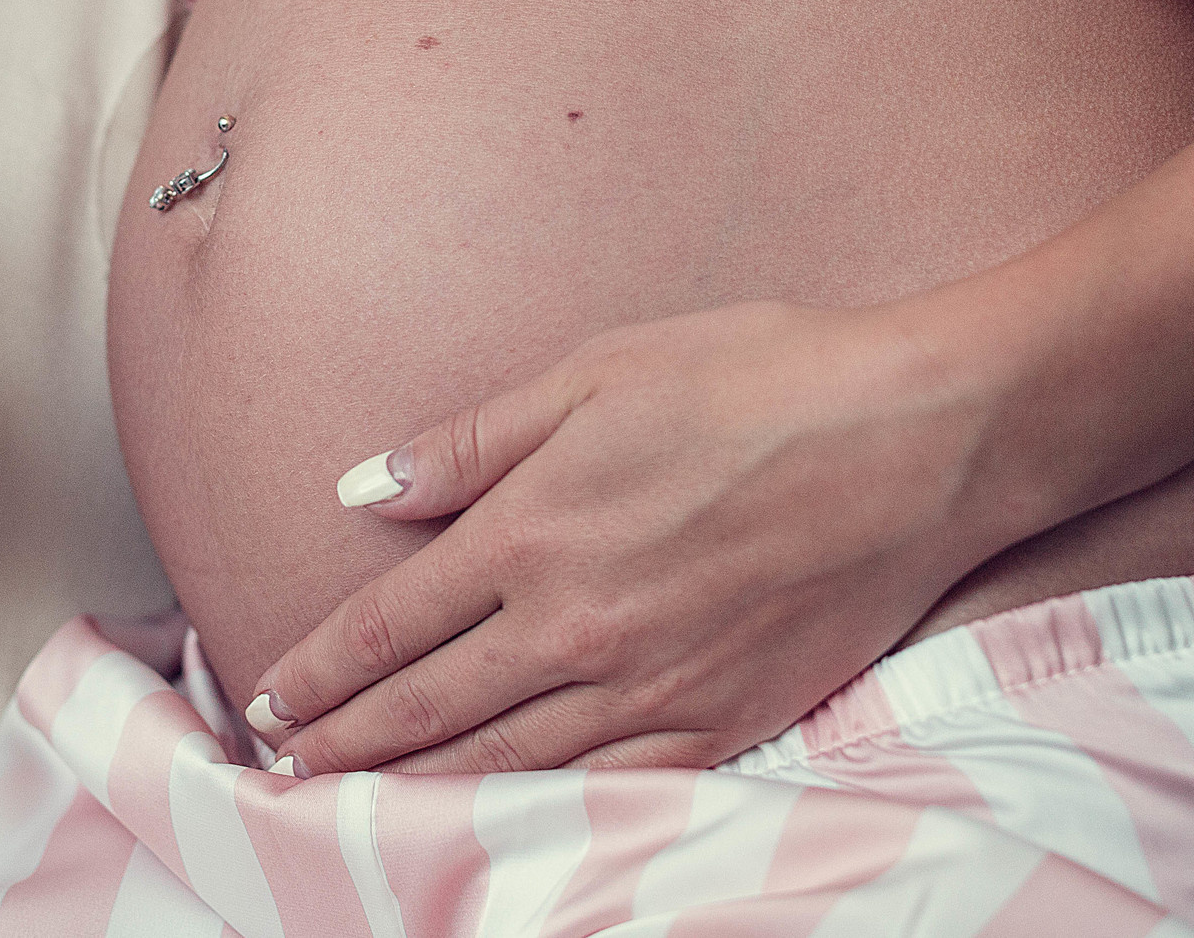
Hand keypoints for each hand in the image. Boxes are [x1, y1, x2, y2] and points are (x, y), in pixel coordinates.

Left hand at [245, 299, 1010, 775]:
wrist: (923, 437)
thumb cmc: (763, 379)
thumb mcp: (600, 370)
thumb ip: (472, 443)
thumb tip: (364, 490)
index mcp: (534, 532)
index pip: (392, 625)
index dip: (321, 669)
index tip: (270, 697)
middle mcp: (578, 627)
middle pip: (428, 709)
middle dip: (346, 744)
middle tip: (287, 770)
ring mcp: (653, 688)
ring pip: (504, 766)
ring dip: (417, 790)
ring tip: (359, 805)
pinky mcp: (725, 724)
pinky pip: (607, 794)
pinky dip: (537, 817)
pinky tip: (500, 824)